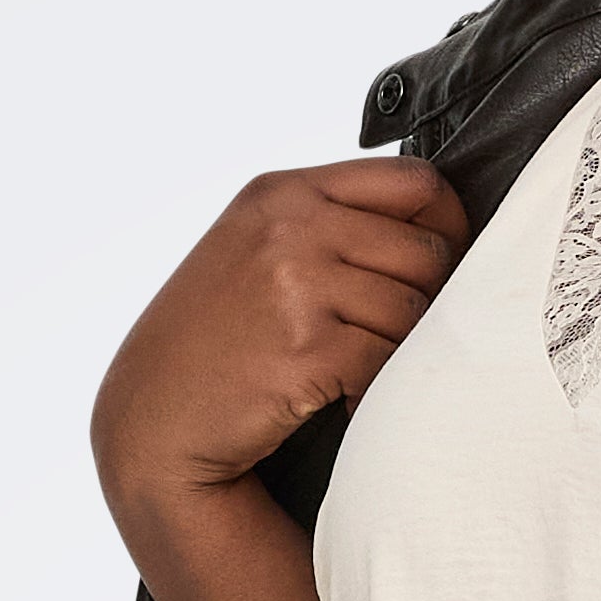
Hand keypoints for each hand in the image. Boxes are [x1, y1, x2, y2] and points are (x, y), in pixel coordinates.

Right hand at [92, 157, 470, 571]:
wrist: (153, 418)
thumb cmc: (210, 342)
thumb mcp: (254, 250)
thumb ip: (327, 225)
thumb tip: (433, 231)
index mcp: (284, 193)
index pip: (413, 181)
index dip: (448, 224)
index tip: (445, 264)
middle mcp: (291, 226)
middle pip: (426, 250)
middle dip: (427, 301)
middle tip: (391, 339)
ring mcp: (297, 284)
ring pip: (414, 311)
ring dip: (400, 352)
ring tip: (357, 373)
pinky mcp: (308, 347)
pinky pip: (389, 362)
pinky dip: (377, 391)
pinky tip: (343, 403)